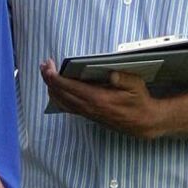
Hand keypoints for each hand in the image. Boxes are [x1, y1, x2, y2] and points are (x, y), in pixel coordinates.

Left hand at [41, 59, 164, 138]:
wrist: (143, 123)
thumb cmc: (139, 101)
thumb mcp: (137, 86)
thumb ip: (124, 79)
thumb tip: (112, 74)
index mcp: (98, 99)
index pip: (69, 87)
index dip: (55, 76)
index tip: (48, 65)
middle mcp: (89, 107)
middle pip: (60, 94)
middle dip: (49, 79)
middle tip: (44, 64)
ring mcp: (87, 113)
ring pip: (61, 102)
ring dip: (51, 88)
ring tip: (47, 74)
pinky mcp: (88, 116)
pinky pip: (67, 107)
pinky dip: (57, 97)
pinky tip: (55, 89)